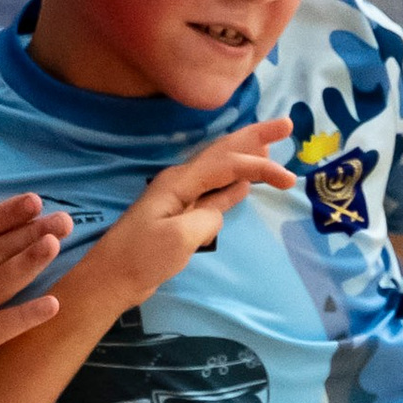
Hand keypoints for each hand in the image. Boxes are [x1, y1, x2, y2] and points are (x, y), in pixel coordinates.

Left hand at [85, 119, 296, 300]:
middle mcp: (181, 183)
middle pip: (224, 153)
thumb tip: (218, 213)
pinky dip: (233, 185)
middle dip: (255, 138)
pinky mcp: (182, 219)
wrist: (112, 279)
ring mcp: (181, 200)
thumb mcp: (179, 238)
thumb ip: (206, 219)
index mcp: (179, 182)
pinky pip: (215, 194)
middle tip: (286, 124)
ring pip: (221, 170)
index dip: (260, 168)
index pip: (227, 165)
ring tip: (271, 145)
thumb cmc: (141, 257)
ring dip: (247, 156)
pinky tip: (245, 184)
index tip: (290, 180)